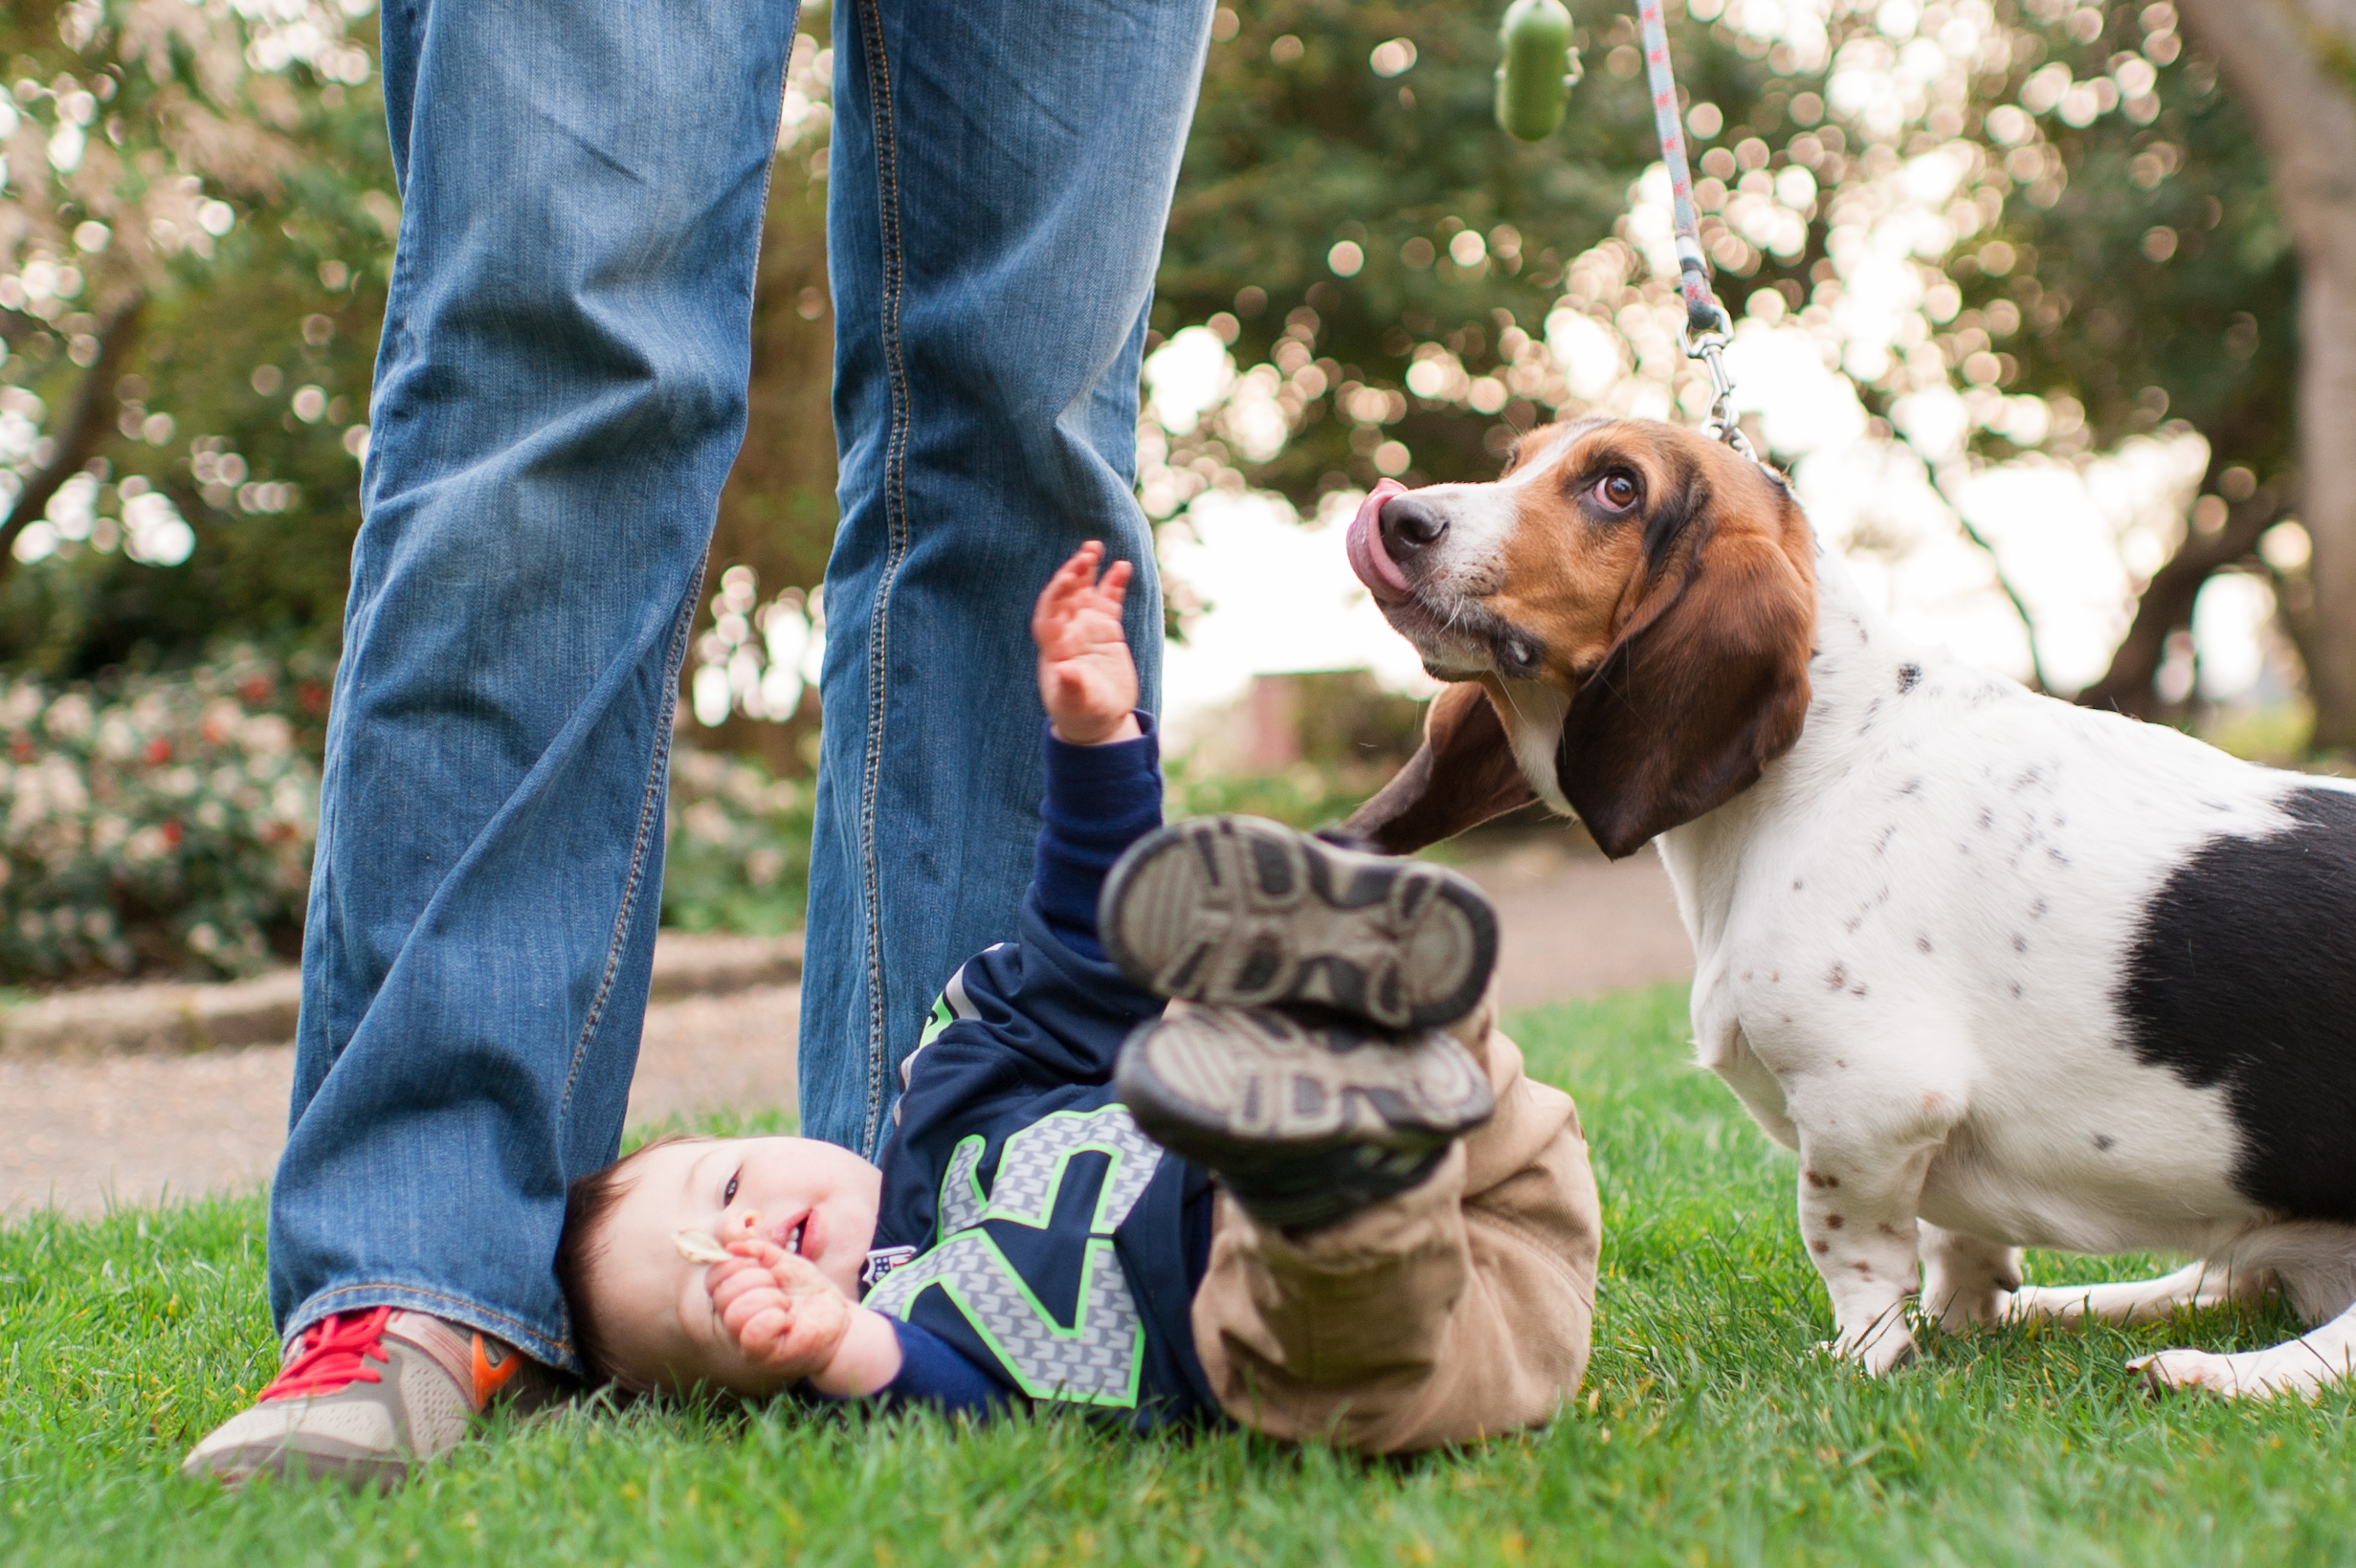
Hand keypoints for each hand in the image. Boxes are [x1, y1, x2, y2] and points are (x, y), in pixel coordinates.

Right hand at [706, 1238, 856, 1381]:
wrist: (838, 1319)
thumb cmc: (810, 1292)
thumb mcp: (787, 1263)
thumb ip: (761, 1252)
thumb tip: (733, 1246)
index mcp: (736, 1295)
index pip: (715, 1278)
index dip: (736, 1265)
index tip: (765, 1267)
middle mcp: (734, 1319)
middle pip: (724, 1294)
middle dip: (758, 1280)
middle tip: (780, 1289)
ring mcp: (745, 1340)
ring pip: (736, 1314)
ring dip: (769, 1300)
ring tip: (786, 1305)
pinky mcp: (763, 1355)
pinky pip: (753, 1334)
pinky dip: (774, 1319)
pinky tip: (788, 1321)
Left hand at [1033, 542, 1141, 745]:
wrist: (1099, 720)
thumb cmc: (1082, 716)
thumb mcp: (1077, 705)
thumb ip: (1072, 687)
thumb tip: (1065, 670)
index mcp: (1055, 648)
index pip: (1049, 613)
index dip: (1056, 595)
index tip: (1067, 578)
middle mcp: (1067, 632)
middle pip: (1065, 596)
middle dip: (1072, 574)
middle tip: (1086, 554)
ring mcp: (1087, 629)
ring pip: (1084, 592)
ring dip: (1087, 570)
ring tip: (1095, 546)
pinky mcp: (1106, 630)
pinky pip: (1109, 601)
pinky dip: (1114, 583)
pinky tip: (1123, 565)